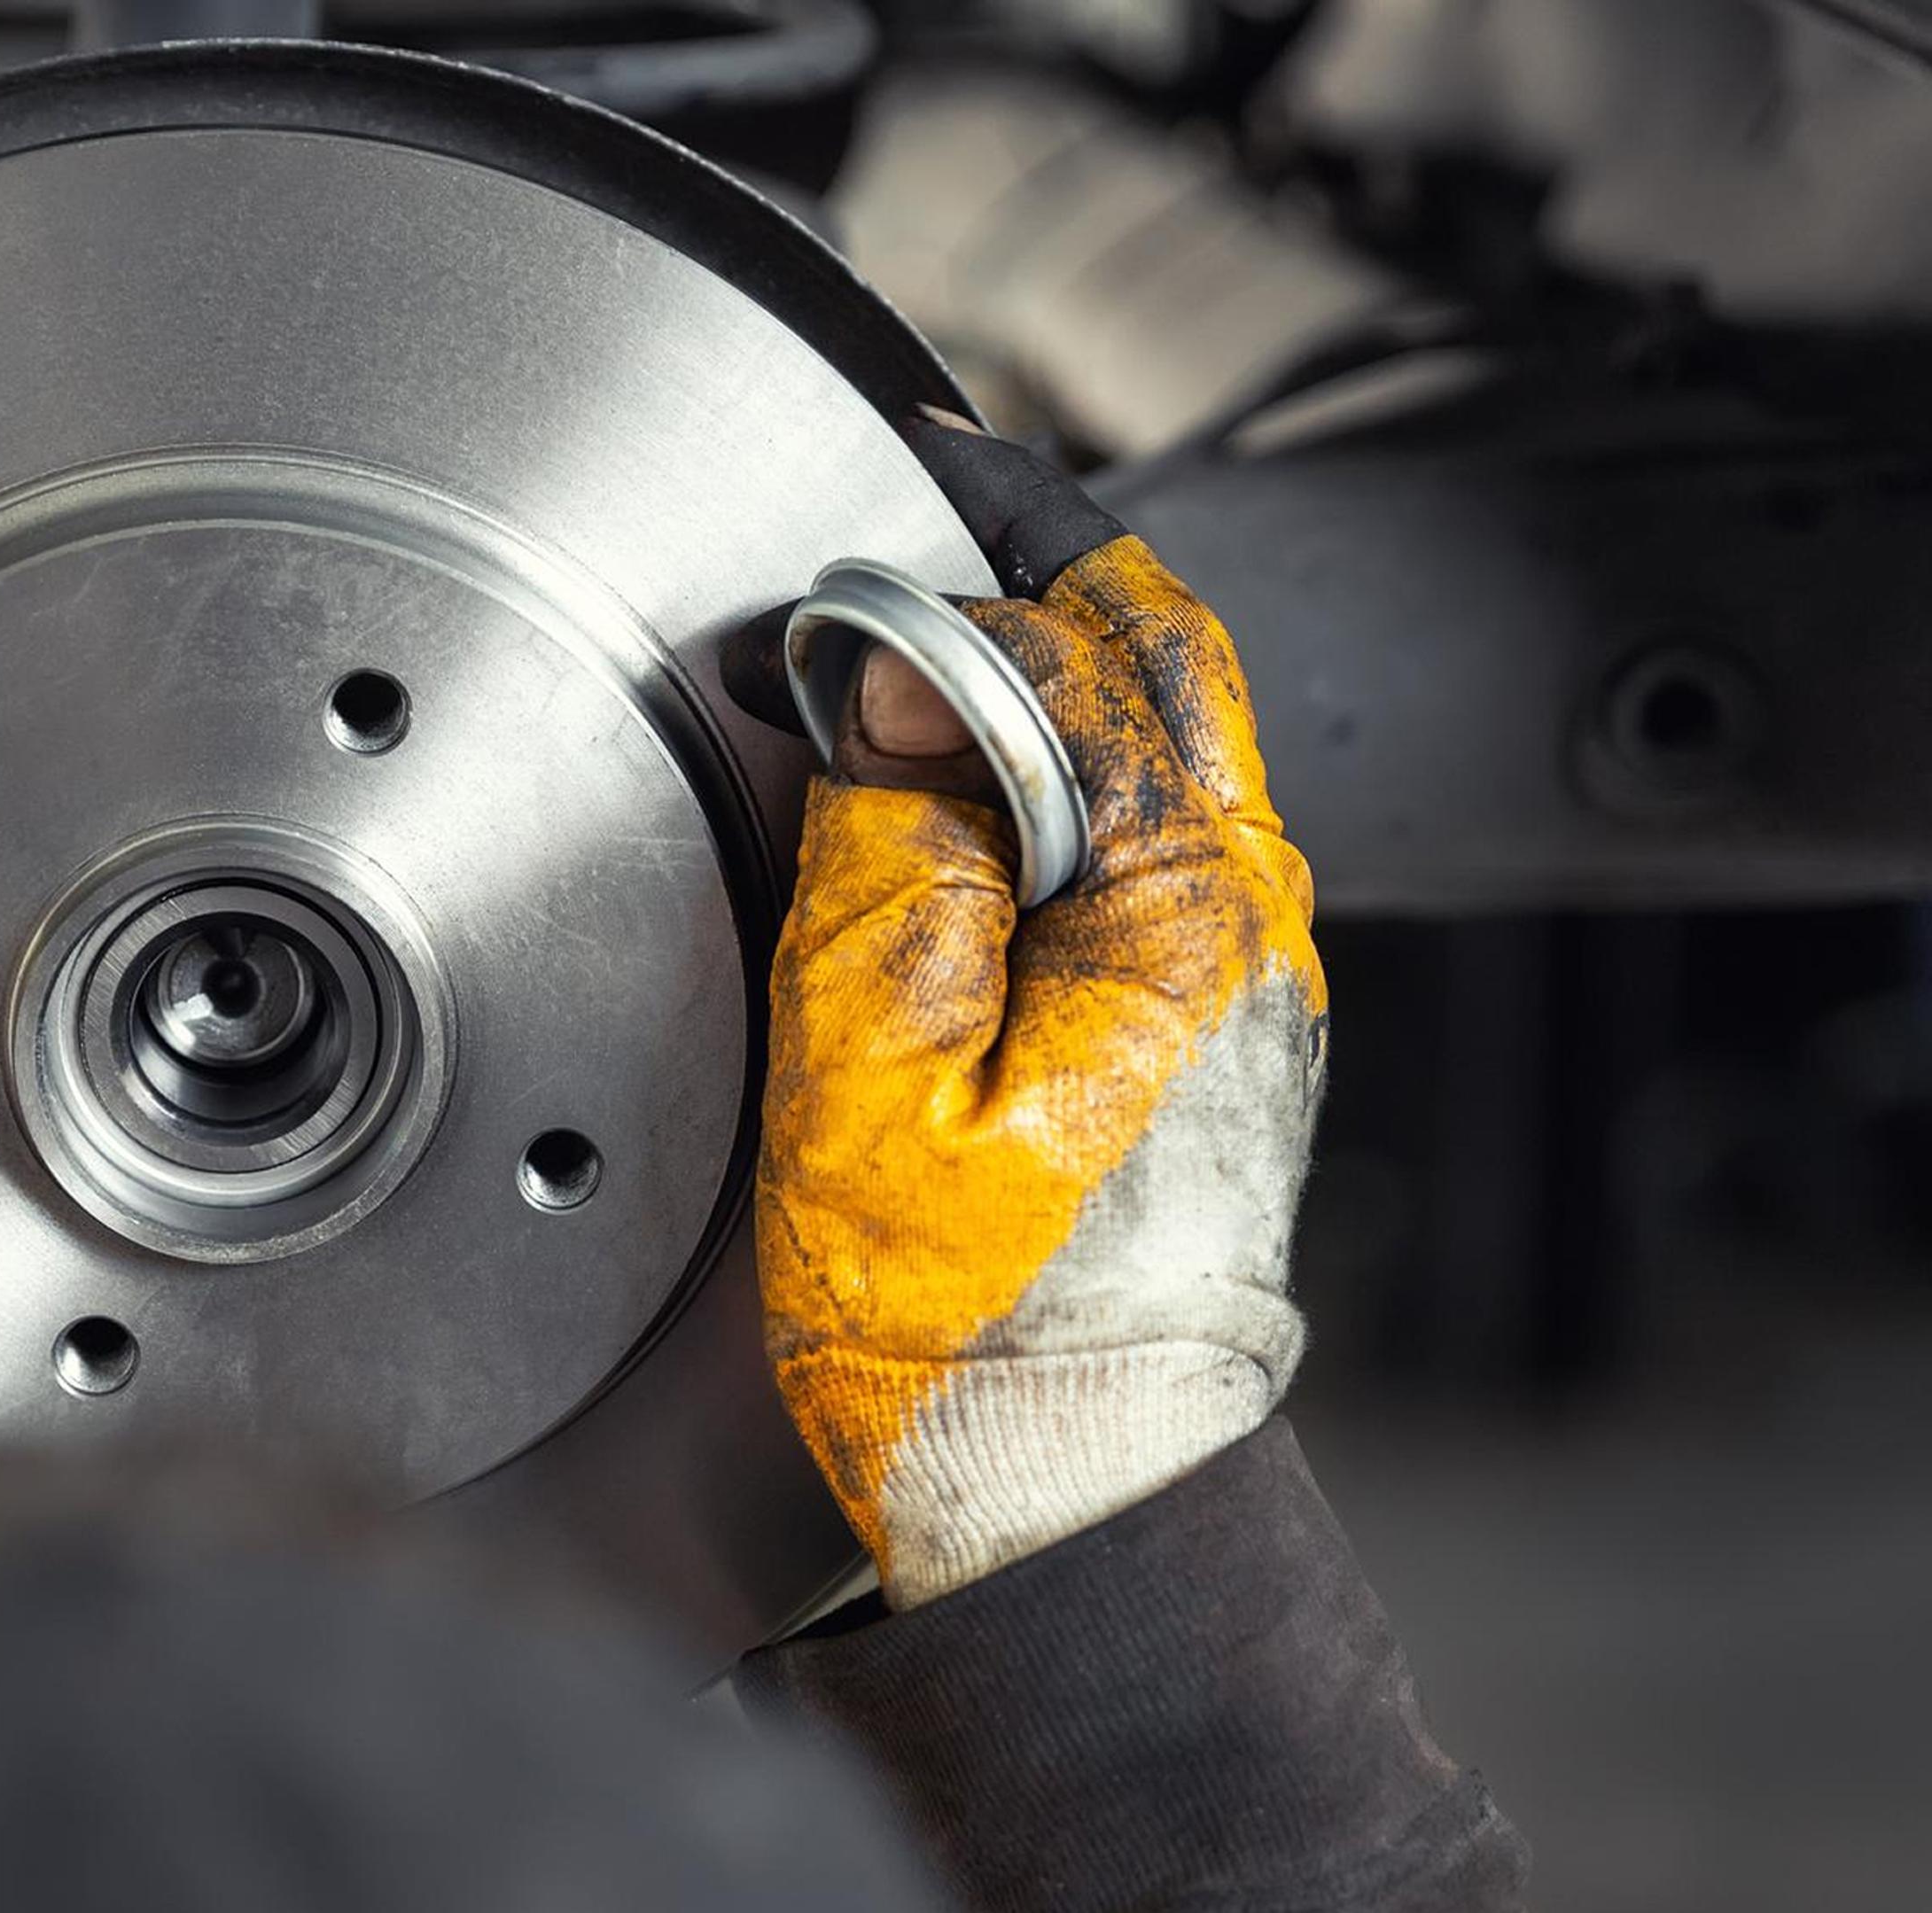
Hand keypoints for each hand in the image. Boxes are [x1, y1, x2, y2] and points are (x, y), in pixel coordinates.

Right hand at [756, 412, 1324, 1608]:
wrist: (1053, 1497)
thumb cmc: (958, 1330)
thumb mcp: (868, 1073)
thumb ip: (890, 855)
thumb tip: (893, 684)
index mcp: (1181, 912)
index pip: (1092, 645)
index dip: (967, 558)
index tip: (870, 508)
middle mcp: (1250, 926)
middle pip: (1165, 665)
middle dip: (1033, 570)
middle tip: (902, 528)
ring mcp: (1244, 982)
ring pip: (1164, 746)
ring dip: (1040, 671)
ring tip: (899, 656)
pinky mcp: (1207, 1035)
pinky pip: (1145, 841)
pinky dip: (1051, 773)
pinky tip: (948, 793)